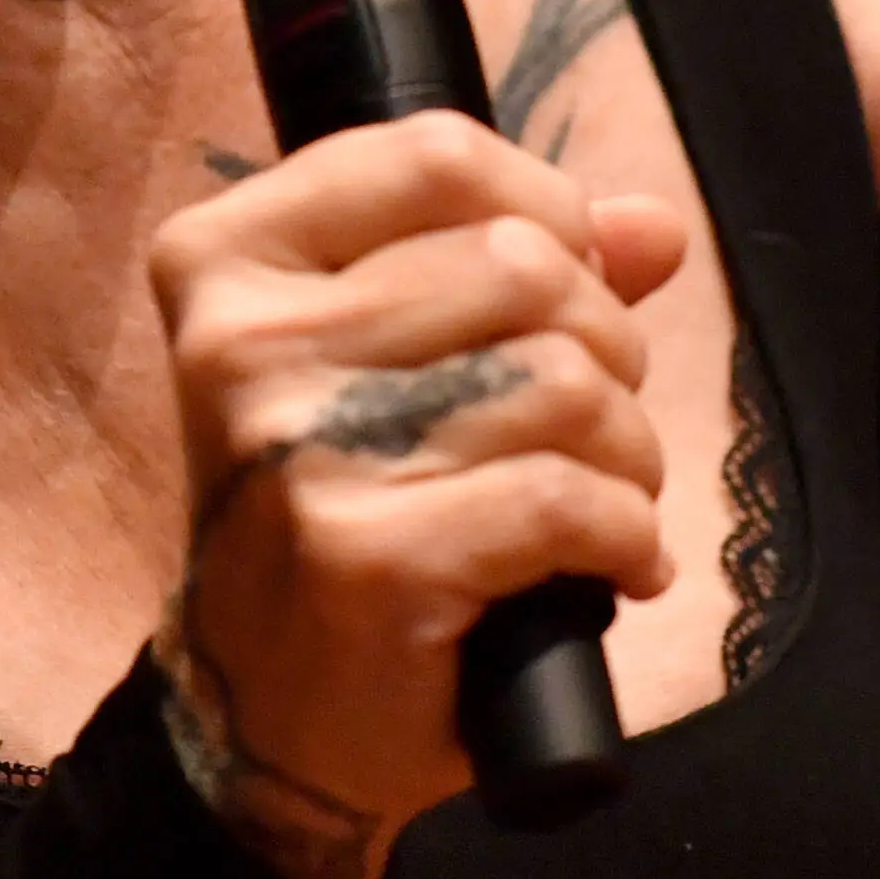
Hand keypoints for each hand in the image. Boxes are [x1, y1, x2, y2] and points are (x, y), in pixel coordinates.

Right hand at [144, 111, 687, 878]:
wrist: (265, 724)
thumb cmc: (335, 518)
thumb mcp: (392, 366)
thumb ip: (516, 272)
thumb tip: (652, 226)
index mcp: (227, 261)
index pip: (438, 155)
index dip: (546, 210)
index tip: (566, 287)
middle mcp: (244, 344)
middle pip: (522, 265)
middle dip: (604, 345)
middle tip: (590, 422)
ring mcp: (299, 453)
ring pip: (563, 380)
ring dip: (627, 450)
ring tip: (604, 499)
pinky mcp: (367, 560)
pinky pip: (569, 498)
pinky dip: (626, 535)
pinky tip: (616, 566)